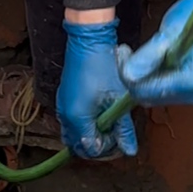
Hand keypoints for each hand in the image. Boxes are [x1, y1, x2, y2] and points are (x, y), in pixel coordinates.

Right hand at [57, 20, 137, 159]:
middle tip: (114, 134)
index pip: (90, 148)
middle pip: (78, 144)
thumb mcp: (117, 100)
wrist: (88, 41)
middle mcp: (65, 116)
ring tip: (107, 123)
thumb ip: (124, 128)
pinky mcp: (63, 97)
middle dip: (97, 143)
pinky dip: (83, 123)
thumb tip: (130, 150)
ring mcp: (62, 106)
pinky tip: (98, 112)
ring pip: (73, 133)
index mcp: (77, 119)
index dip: (107, 147)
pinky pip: (70, 120)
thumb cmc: (104, 67)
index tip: (119, 136)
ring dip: (89, 133)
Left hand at [117, 0, 192, 105]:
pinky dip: (150, 75)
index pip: (145, 90)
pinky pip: (161, 88)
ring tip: (136, 53)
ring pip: (152, 93)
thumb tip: (129, 74)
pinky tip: (149, 58)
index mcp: (191, 82)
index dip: (127, 73)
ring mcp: (192, 92)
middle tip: (125, 52)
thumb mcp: (171, 32)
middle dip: (132, 75)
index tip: (122, 51)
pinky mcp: (189, 87)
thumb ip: (149, 55)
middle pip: (147, 96)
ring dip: (140, 75)